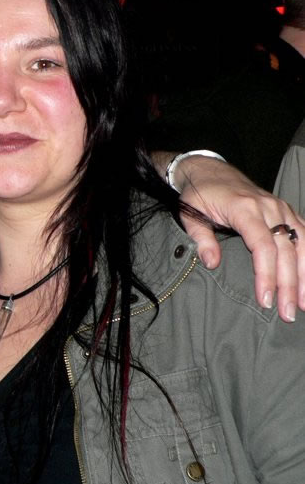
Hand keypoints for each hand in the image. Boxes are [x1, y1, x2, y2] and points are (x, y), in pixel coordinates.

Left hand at [173, 154, 304, 321]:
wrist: (209, 170)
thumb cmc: (199, 194)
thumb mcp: (189, 214)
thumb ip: (200, 238)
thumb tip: (212, 263)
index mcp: (244, 209)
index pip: (263, 246)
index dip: (267, 275)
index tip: (265, 300)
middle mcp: (268, 207)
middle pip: (286, 250)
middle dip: (289, 284)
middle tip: (287, 313)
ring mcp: (281, 207)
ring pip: (302, 243)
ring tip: (304, 303)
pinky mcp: (286, 210)